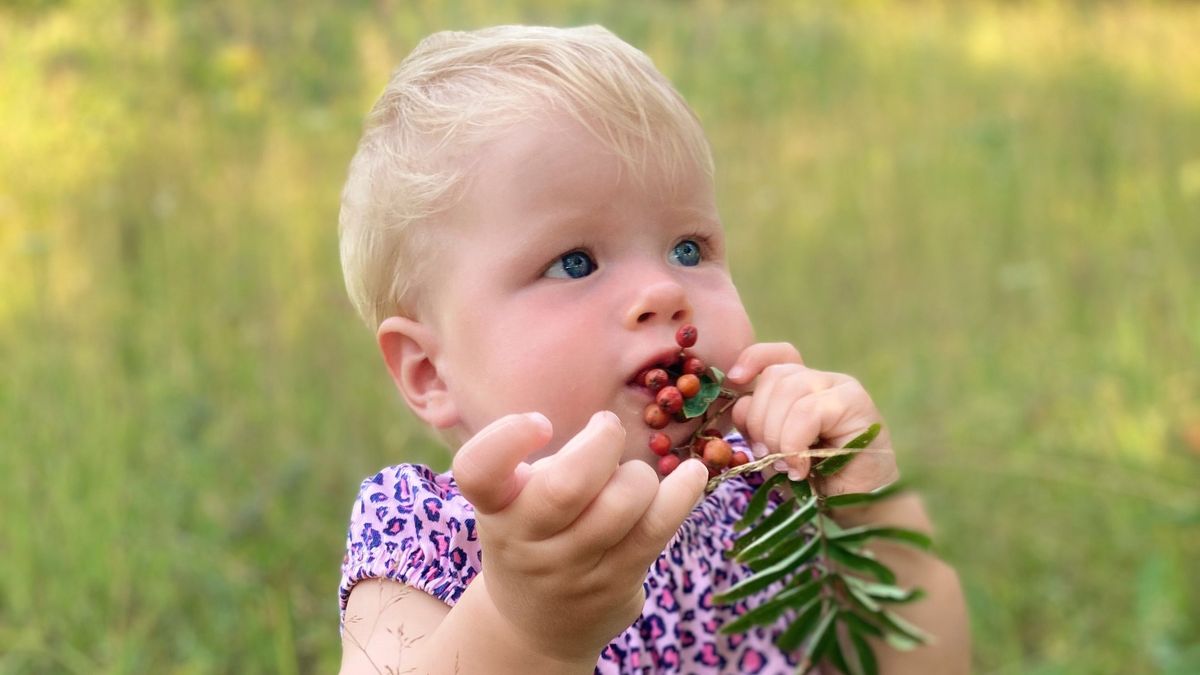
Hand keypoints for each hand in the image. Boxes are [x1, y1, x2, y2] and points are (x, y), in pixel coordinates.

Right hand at [451, 411, 707, 662]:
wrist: (535, 625)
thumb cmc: (532, 537)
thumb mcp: (515, 503)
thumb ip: (547, 467)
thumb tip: (607, 433)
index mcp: (495, 507)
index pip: (479, 470)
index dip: (508, 437)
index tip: (542, 423)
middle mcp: (526, 541)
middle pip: (569, 486)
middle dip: (602, 442)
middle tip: (606, 428)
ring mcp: (573, 568)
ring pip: (622, 503)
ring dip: (638, 474)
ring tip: (631, 476)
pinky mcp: (617, 581)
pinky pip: (657, 529)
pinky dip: (682, 493)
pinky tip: (693, 473)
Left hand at [724, 343, 899, 495]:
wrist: (857, 505)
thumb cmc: (815, 480)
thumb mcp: (773, 451)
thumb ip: (755, 425)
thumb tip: (741, 406)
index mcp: (801, 387)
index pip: (776, 356)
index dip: (752, 360)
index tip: (734, 379)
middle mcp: (821, 380)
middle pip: (775, 377)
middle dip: (759, 420)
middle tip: (767, 456)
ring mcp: (840, 387)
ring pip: (788, 391)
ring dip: (776, 435)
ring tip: (787, 466)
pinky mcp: (855, 401)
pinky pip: (807, 411)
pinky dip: (794, 442)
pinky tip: (800, 467)